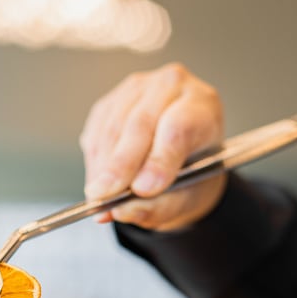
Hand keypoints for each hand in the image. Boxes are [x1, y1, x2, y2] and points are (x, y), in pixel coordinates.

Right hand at [79, 63, 226, 230]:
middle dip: (120, 165)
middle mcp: (170, 86)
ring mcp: (137, 89)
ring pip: (112, 128)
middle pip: (140, 124)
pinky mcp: (111, 101)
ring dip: (102, 167)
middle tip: (106, 197)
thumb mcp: (188, 196)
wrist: (185, 156)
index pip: (178, 126)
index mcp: (202, 105)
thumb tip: (123, 210)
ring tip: (101, 198)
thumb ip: (160, 206)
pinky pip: (96, 131)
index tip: (143, 189)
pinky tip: (99, 182)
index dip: (159, 159)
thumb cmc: (192, 172)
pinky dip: (94, 162)